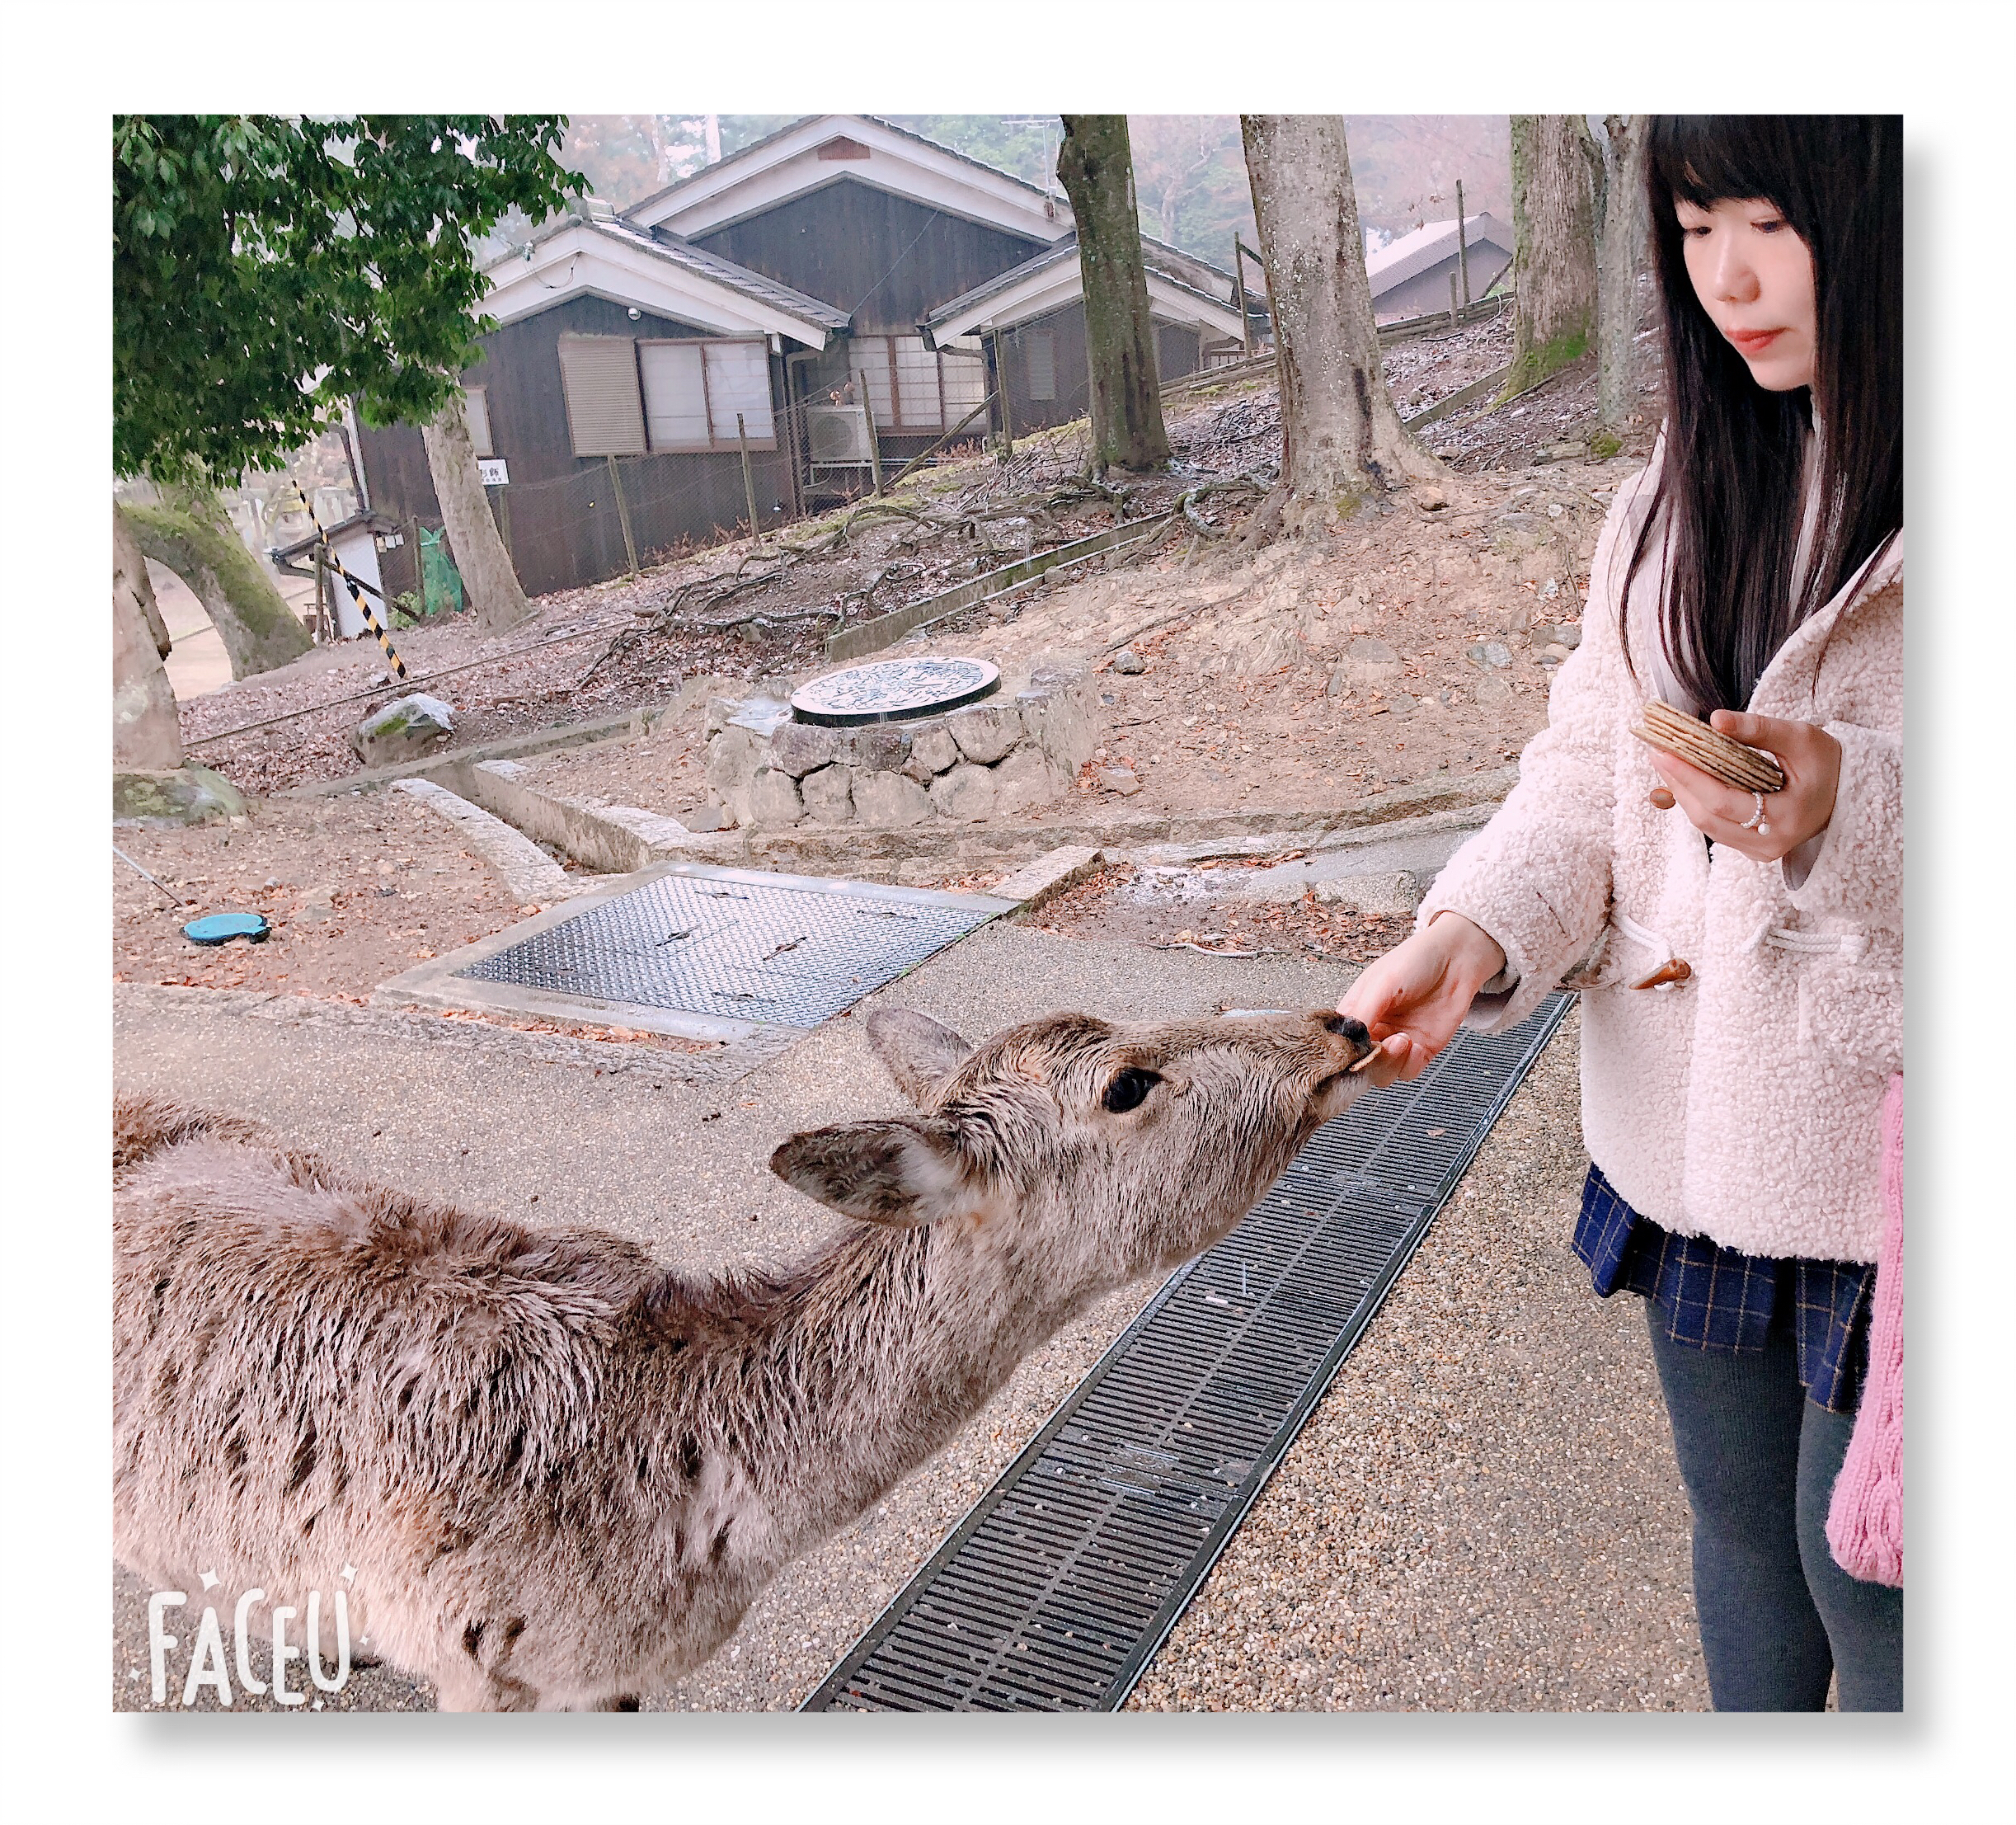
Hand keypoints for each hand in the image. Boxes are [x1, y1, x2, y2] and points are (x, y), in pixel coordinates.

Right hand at [1338, 913, 1507, 1083]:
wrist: (1456, 960)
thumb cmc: (1415, 962)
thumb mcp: (1381, 983)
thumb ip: (1362, 1013)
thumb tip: (1345, 1041)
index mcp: (1355, 1014)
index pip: (1338, 1044)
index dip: (1342, 1054)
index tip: (1350, 1053)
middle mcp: (1373, 1031)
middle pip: (1359, 1065)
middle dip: (1369, 1062)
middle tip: (1381, 1045)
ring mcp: (1396, 1043)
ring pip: (1382, 1074)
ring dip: (1390, 1063)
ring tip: (1403, 1039)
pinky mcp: (1421, 1051)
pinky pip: (1408, 1072)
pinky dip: (1409, 1064)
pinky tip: (1417, 1045)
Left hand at [1646, 711, 1840, 862]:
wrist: (1847, 793)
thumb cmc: (1826, 763)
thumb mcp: (1800, 738)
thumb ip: (1758, 729)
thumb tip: (1715, 720)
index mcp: (1786, 818)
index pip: (1722, 801)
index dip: (1689, 777)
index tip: (1663, 751)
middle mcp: (1770, 843)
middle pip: (1707, 817)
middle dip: (1678, 783)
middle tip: (1657, 752)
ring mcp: (1760, 851)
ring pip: (1706, 825)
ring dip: (1683, 793)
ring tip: (1666, 761)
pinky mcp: (1752, 849)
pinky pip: (1715, 827)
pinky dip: (1697, 802)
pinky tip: (1685, 779)